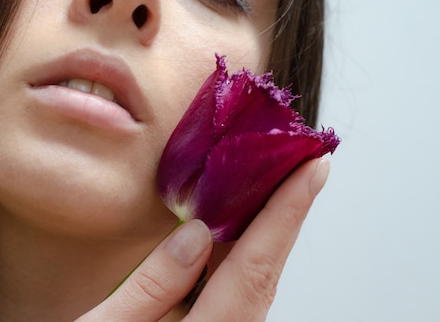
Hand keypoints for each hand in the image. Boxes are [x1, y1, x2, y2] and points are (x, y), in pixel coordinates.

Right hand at [77, 158, 329, 321]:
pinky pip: (237, 298)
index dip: (286, 214)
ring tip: (265, 186)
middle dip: (282, 216)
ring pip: (254, 287)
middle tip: (294, 165)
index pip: (254, 268)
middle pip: (265, 275)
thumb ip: (152, 287)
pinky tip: (231, 235)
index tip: (311, 170)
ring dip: (262, 236)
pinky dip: (241, 261)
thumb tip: (197, 236)